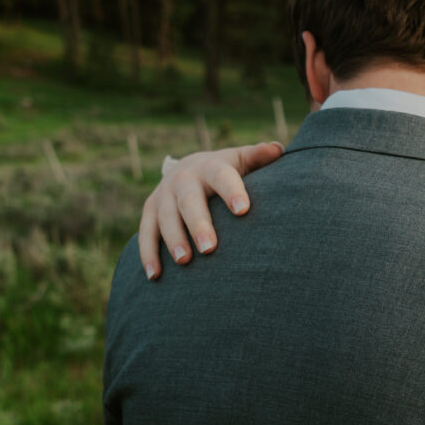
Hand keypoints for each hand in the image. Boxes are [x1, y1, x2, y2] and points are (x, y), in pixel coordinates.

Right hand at [137, 142, 282, 278]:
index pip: (222, 177)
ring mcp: (163, 195)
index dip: (232, 192)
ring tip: (185, 261)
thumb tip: (278, 149)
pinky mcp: (149, 212)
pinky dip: (148, 254)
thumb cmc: (225, 170)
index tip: (243, 210)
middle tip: (210, 248)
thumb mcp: (241, 159)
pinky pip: (146, 233)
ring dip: (173, 240)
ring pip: (165, 218)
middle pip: (189, 201)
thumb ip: (259, 157)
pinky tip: (155, 275)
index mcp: (210, 167)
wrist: (187, 169)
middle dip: (198, 224)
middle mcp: (183, 179)